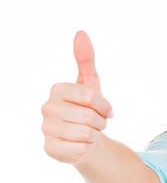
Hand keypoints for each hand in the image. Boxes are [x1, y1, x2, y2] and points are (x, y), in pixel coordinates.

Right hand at [41, 31, 113, 163]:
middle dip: (100, 122)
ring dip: (95, 135)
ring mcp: (46, 129)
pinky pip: (81, 150)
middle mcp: (46, 108)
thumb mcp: (91, 83)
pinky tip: (81, 145)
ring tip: (88, 133)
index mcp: (57, 90)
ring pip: (86, 134)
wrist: (86, 137)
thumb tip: (81, 33)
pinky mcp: (50, 149)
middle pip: (89, 117)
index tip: (103, 108)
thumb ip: (86, 59)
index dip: (104, 105)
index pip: (90, 96)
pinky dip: (88, 149)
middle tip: (95, 122)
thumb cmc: (88, 109)